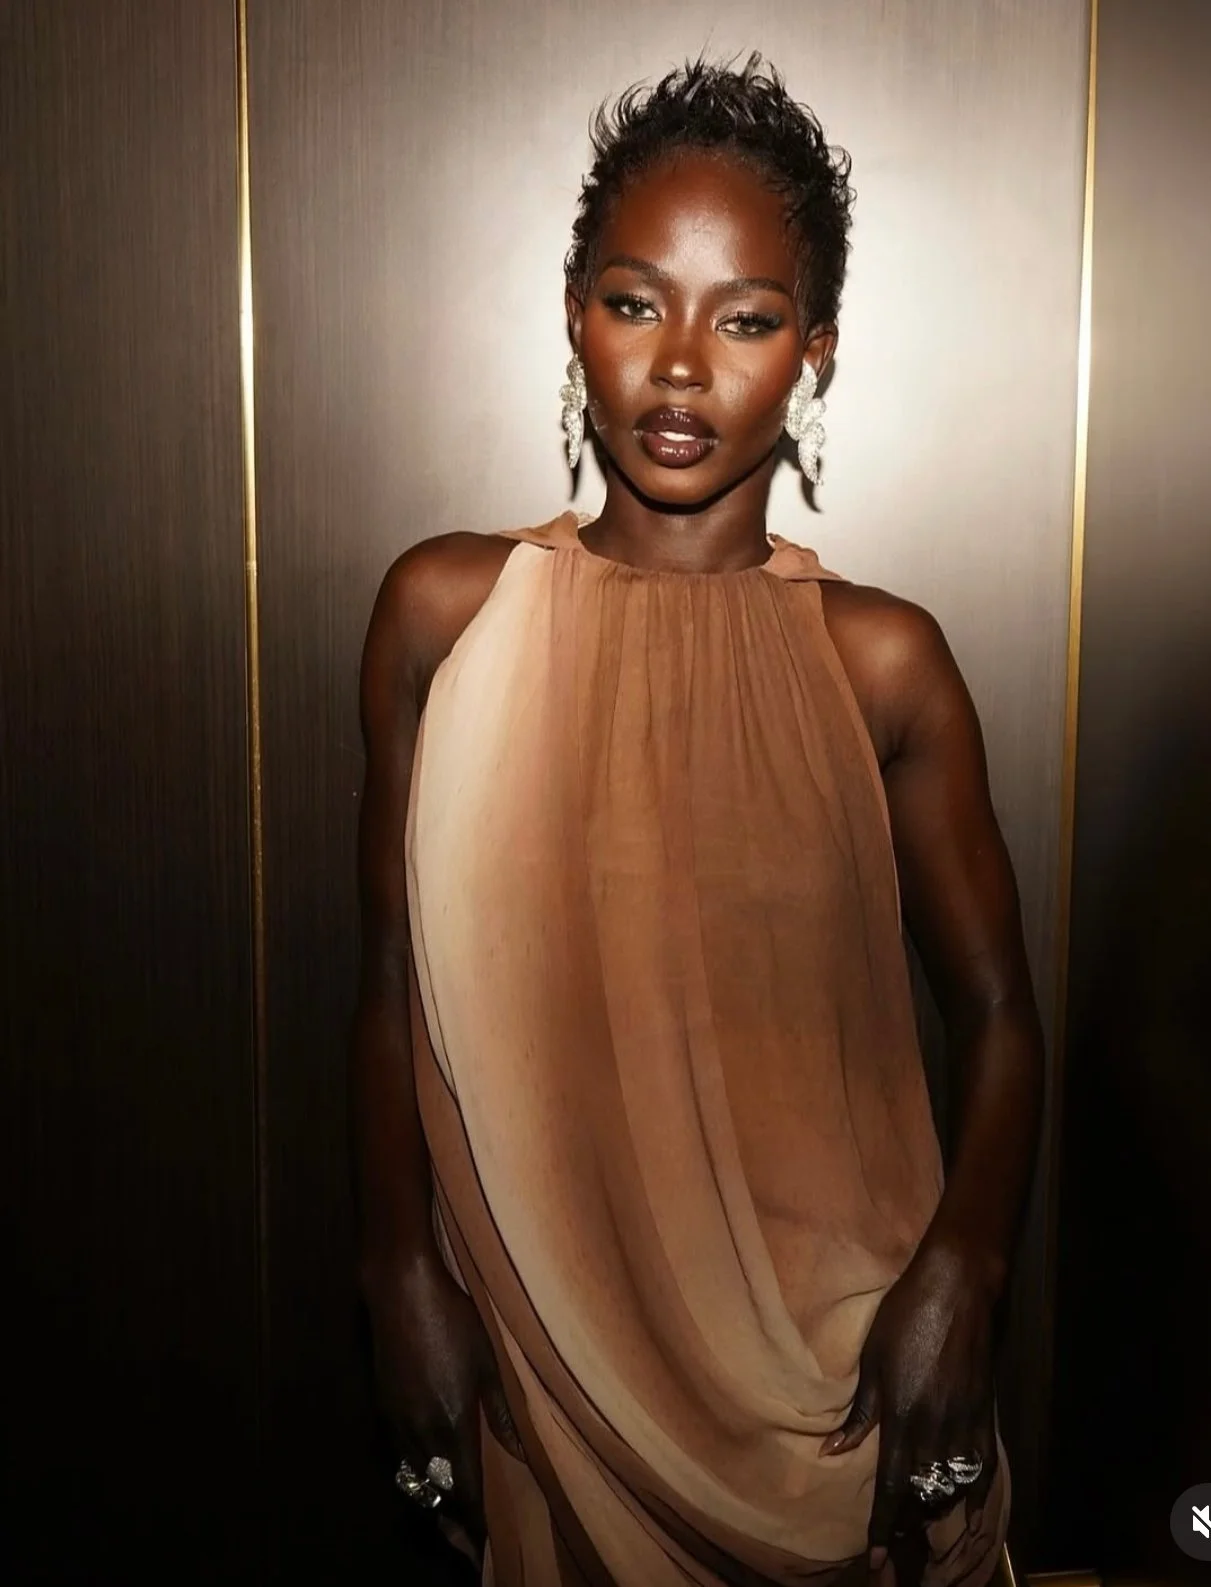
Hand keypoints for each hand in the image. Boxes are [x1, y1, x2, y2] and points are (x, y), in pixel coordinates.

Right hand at [365, 1256, 523, 1564]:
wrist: (400, 1287)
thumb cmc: (454, 1317)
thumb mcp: (489, 1361)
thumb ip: (503, 1411)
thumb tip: (522, 1452)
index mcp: (451, 1423)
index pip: (463, 1490)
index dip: (475, 1520)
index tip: (487, 1542)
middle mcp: (419, 1431)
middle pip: (434, 1492)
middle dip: (452, 1519)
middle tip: (469, 1541)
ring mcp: (395, 1420)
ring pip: (413, 1476)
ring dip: (431, 1497)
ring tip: (450, 1511)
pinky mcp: (382, 1406)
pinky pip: (400, 1455)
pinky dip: (415, 1472)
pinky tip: (427, 1467)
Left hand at [820, 1240, 998, 1570]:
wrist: (958, 1287)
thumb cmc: (904, 1316)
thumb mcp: (872, 1360)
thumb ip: (859, 1412)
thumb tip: (833, 1452)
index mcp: (903, 1415)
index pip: (893, 1485)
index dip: (884, 1526)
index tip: (877, 1560)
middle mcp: (937, 1428)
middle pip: (926, 1494)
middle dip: (910, 1525)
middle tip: (896, 1547)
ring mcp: (967, 1422)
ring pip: (954, 1485)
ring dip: (937, 1508)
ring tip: (920, 1522)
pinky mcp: (987, 1412)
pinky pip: (983, 1465)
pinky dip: (975, 1491)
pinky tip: (968, 1509)